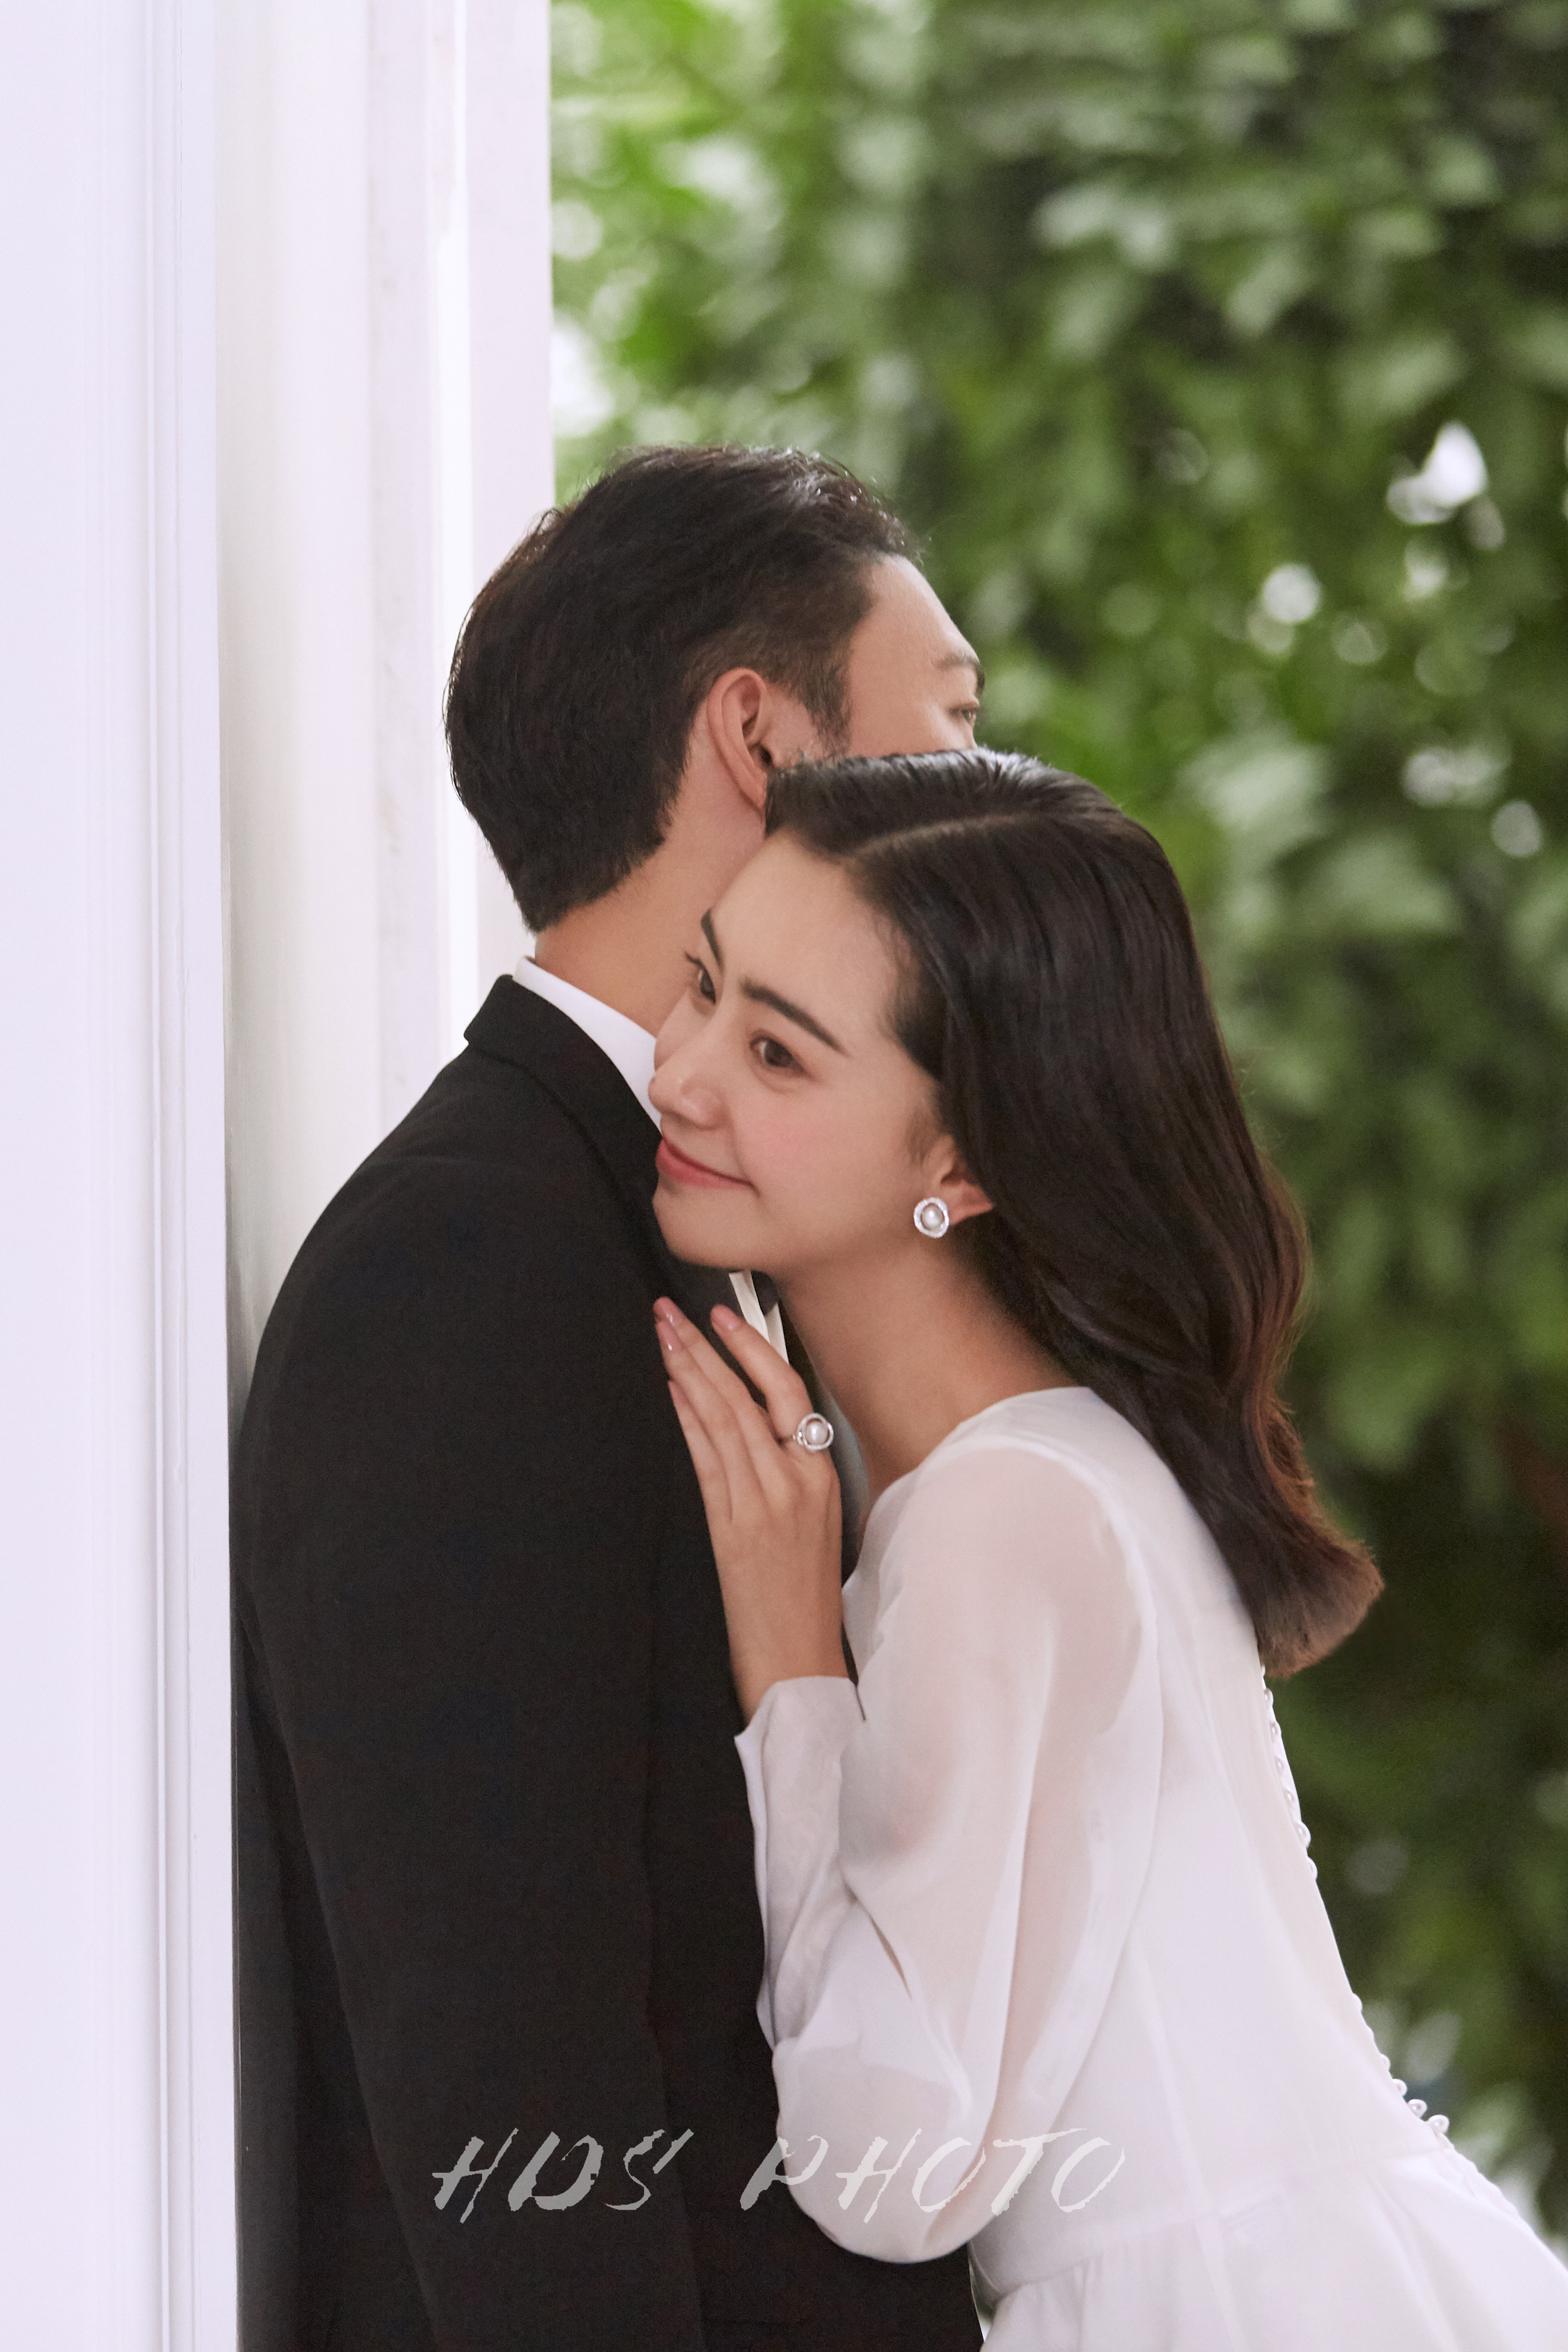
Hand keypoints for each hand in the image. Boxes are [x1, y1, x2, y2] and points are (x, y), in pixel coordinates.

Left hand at [654, 1298, 847, 1722]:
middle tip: (669, 1314)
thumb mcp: (817, 1520)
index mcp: (822, 1474)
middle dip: (703, 1349)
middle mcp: (795, 1482)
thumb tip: (754, 1420)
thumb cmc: (806, 1593)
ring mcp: (763, 1503)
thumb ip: (792, 1469)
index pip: (789, 1392)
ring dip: (687, 1373)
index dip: (753, 1349)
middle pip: (745, 1398)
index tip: (723, 1317)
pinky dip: (686, 1419)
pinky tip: (669, 1390)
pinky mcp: (732, 1528)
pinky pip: (707, 1460)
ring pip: (723, 1421)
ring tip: (662, 1338)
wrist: (796, 1656)